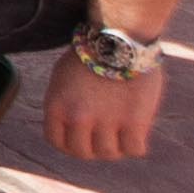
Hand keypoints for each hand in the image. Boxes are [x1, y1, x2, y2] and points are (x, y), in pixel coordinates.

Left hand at [44, 53, 170, 162]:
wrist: (119, 39)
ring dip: (116, 147)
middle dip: (94, 148)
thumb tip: (71, 124)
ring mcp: (106, 122)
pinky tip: (137, 133)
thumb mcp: (62, 78)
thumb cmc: (92, 55)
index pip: (57, 142)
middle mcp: (78, 118)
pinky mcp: (134, 122)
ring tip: (122, 133)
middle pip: (83, 152)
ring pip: (110, 154)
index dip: (70, 144)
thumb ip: (64, 103)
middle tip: (105, 138)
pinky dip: (136, 145)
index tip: (82, 140)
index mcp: (56, 106)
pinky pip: (134, 149)